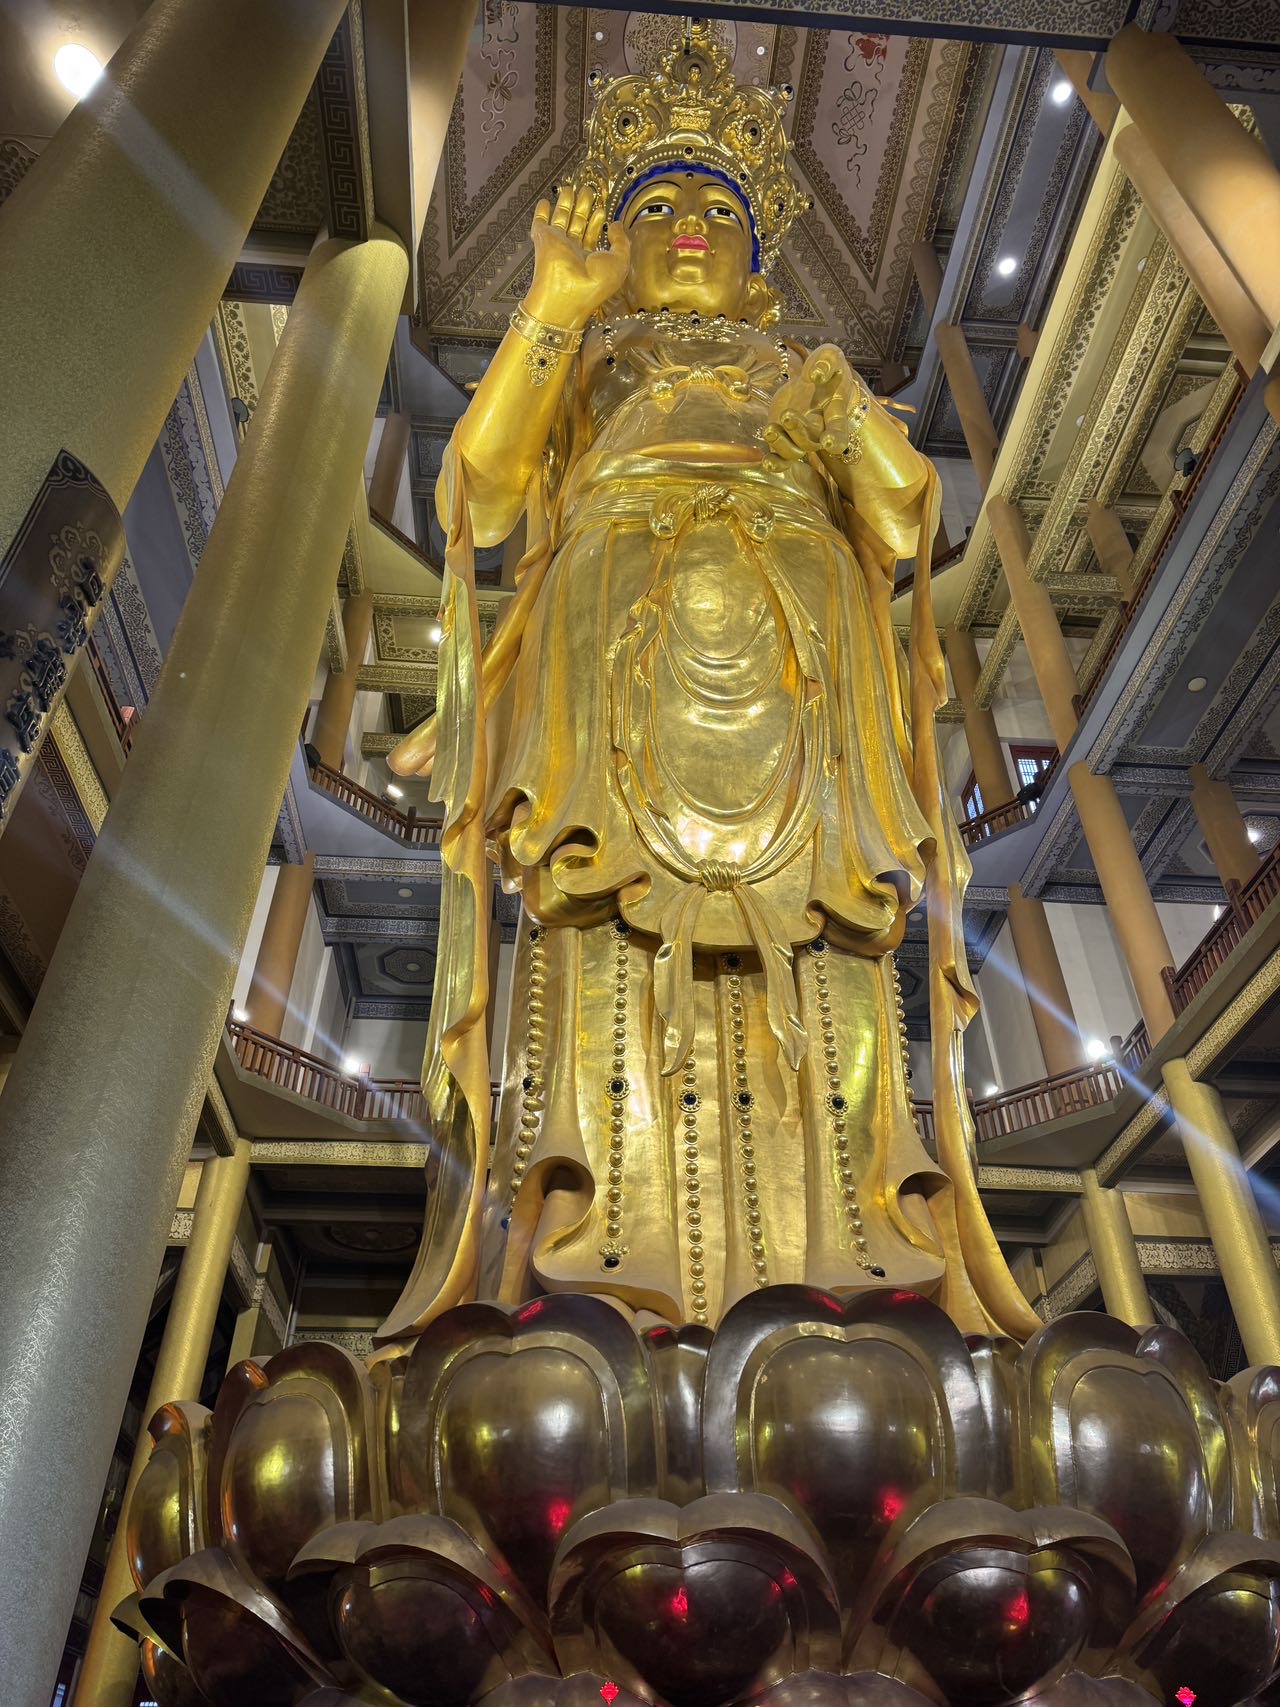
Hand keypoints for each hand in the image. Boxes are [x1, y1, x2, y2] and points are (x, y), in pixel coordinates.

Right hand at [524, 183, 630, 328]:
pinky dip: (541, 212)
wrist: (567, 292)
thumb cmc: (595, 283)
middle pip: (578, 223)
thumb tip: (616, 224)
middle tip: (588, 190)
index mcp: (590, 258)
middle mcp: (574, 250)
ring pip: (562, 218)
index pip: (593, 234)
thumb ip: (621, 241)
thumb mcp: (620, 262)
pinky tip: (544, 201)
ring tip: (571, 188)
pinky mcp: (544, 239)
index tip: (602, 209)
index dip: (598, 221)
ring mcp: (558, 244)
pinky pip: (540, 223)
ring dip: (566, 203)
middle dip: (583, 206)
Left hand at [762, 344, 872, 480]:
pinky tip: (766, 462)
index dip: (835, 439)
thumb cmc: (827, 369)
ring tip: (770, 430)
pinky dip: (775, 462)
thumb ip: (826, 361)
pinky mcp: (785, 439)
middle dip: (799, 431)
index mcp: (835, 414)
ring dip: (781, 444)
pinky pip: (781, 458)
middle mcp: (820, 431)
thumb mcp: (830, 356)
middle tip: (787, 415)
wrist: (814, 382)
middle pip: (811, 441)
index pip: (839, 431)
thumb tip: (815, 375)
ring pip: (794, 452)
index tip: (829, 442)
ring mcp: (801, 438)